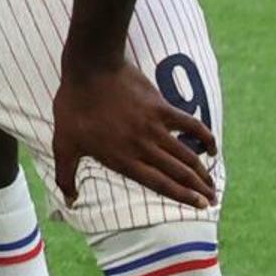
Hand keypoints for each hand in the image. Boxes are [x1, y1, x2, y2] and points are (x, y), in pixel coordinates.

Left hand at [51, 61, 217, 212]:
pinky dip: (205, 137)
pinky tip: (212, 148)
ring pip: (186, 154)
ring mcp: (154, 127)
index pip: (159, 183)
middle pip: (178, 173)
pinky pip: (191, 125)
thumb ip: (65, 174)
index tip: (199, 206)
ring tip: (212, 183)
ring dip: (202, 171)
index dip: (182, 196)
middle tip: (212, 201)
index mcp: (121, 158)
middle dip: (198, 189)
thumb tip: (69, 200)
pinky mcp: (162, 108)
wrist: (89, 69)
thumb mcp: (62, 144)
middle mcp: (142, 147)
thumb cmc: (73, 107)